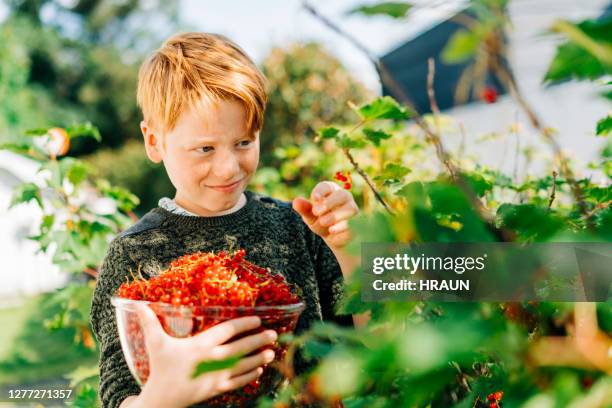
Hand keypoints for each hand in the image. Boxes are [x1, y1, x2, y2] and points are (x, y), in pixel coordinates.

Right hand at [126, 305, 276, 407]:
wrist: (163, 399)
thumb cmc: (161, 368)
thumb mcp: (156, 344)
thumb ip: (150, 323)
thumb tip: (139, 304)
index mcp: (201, 345)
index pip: (227, 331)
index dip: (244, 324)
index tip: (257, 320)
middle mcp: (212, 359)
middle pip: (241, 347)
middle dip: (258, 340)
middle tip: (274, 334)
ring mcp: (217, 375)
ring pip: (243, 365)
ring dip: (259, 358)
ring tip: (272, 351)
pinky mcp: (218, 389)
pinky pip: (238, 381)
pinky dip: (250, 376)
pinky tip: (260, 370)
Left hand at [292, 181, 358, 249]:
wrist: (333, 237)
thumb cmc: (321, 220)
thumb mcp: (310, 216)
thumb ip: (304, 209)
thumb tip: (296, 202)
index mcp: (331, 191)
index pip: (327, 186)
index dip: (321, 191)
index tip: (314, 198)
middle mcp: (344, 197)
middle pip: (341, 195)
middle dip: (329, 203)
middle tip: (316, 211)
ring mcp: (353, 209)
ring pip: (349, 208)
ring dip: (335, 215)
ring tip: (322, 222)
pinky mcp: (358, 223)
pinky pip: (353, 222)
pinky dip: (341, 226)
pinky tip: (331, 230)